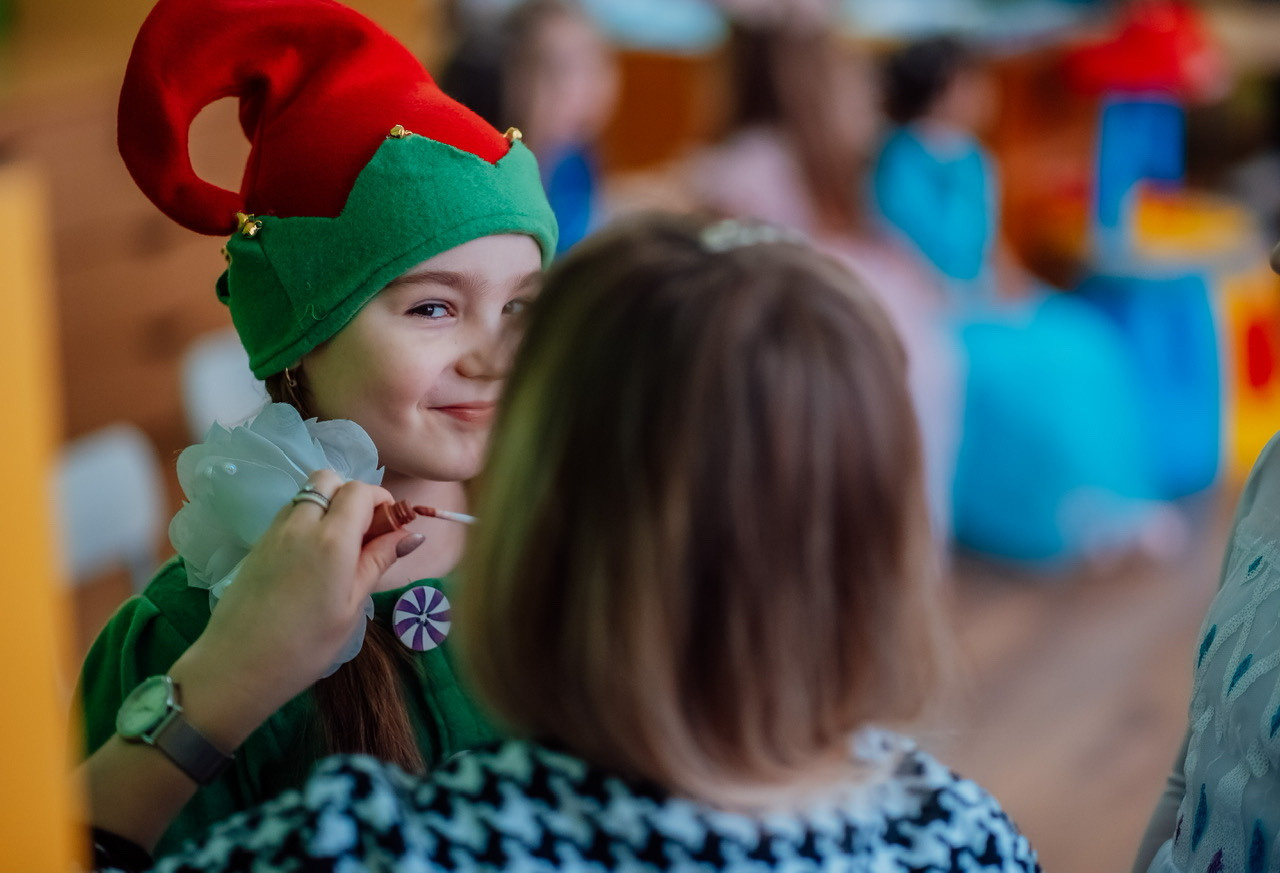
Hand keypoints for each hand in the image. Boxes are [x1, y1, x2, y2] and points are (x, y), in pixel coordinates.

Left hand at [169, 471, 414, 750]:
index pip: (361, 491)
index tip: (390, 528)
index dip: (381, 501)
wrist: (237, 666)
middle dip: (352, 494)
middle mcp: (301, 523)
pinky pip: (288, 513)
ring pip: (306, 493)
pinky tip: (312, 557)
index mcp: (332, 539)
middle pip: (330, 479)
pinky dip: (307, 519)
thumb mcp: (352, 607)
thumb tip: (411, 535)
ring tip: (339, 546)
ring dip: (328, 505)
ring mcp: (274, 531)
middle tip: (364, 532)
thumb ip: (378, 562)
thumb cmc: (305, 646)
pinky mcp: (258, 544)